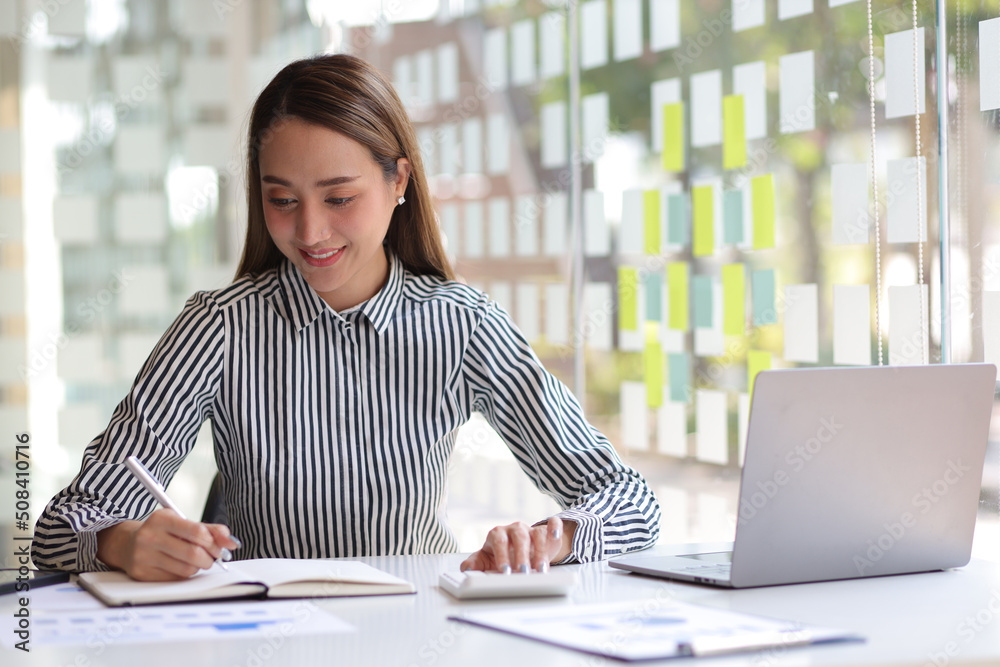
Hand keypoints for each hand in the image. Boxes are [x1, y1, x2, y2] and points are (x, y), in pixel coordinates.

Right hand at [96, 509, 239, 580]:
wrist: (127, 543)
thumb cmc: (161, 531)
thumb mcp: (182, 523)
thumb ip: (209, 529)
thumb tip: (231, 542)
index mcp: (162, 519)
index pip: (196, 532)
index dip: (213, 542)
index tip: (219, 546)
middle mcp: (150, 536)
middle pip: (193, 553)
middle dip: (210, 558)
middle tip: (212, 557)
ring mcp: (144, 556)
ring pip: (187, 569)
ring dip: (198, 567)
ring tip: (196, 560)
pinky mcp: (142, 574)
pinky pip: (175, 579)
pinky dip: (185, 574)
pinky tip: (181, 566)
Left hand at [460, 517, 574, 573]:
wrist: (522, 550)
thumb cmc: (502, 556)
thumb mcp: (486, 560)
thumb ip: (475, 564)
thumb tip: (466, 569)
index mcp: (498, 534)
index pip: (499, 540)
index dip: (502, 555)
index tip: (504, 572)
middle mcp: (515, 529)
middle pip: (519, 538)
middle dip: (521, 556)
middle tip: (523, 573)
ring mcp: (532, 528)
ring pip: (537, 535)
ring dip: (540, 552)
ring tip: (541, 571)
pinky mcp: (547, 530)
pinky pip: (553, 524)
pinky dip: (555, 529)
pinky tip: (555, 536)